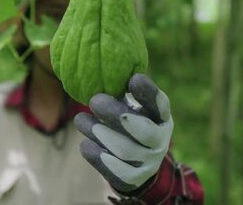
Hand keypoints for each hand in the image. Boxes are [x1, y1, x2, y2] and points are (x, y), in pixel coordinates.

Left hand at [74, 74, 173, 192]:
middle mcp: (160, 140)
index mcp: (161, 118)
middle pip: (142, 130)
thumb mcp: (134, 107)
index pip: (160, 104)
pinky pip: (113, 168)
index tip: (133, 79)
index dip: (148, 93)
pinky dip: (97, 155)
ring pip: (123, 149)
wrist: (137, 165)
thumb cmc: (130, 124)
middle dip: (116, 114)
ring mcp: (148, 162)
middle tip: (95, 100)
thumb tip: (97, 64)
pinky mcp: (132, 179)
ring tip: (81, 120)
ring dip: (98, 132)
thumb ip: (122, 92)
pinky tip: (86, 143)